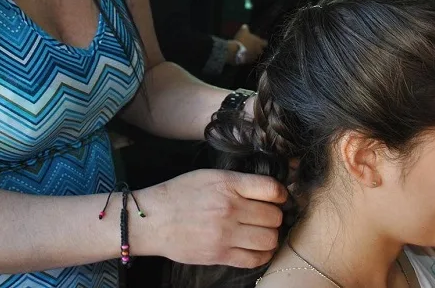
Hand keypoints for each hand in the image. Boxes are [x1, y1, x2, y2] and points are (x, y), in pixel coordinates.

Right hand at [136, 169, 286, 267]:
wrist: (153, 219)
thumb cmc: (179, 194)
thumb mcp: (208, 176)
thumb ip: (237, 181)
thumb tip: (267, 188)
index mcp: (227, 185)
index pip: (272, 189)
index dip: (281, 194)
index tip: (278, 197)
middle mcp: (229, 209)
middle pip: (274, 216)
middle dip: (275, 216)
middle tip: (268, 216)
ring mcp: (225, 234)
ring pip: (269, 239)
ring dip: (271, 236)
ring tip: (262, 232)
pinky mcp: (220, 255)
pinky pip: (255, 259)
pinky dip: (262, 254)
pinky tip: (256, 247)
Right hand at [233, 24, 267, 64]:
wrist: (236, 51)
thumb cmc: (242, 40)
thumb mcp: (243, 32)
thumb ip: (245, 29)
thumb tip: (245, 25)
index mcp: (259, 43)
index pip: (265, 43)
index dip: (263, 42)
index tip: (260, 41)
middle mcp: (258, 50)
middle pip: (261, 50)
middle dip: (258, 48)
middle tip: (253, 46)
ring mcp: (254, 57)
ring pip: (255, 55)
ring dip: (253, 53)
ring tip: (248, 51)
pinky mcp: (249, 62)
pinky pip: (250, 59)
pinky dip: (248, 57)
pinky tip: (244, 55)